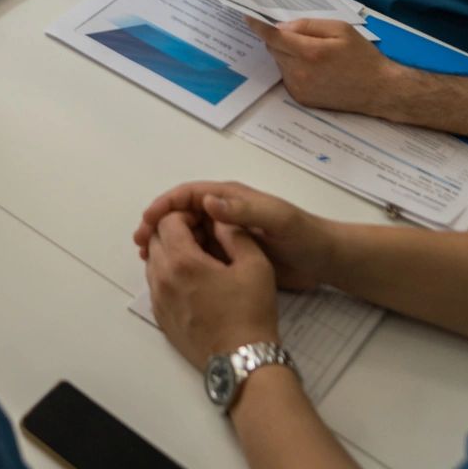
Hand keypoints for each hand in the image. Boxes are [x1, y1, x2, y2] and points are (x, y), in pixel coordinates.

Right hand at [133, 181, 337, 291]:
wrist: (327, 261)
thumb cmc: (304, 236)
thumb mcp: (278, 220)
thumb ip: (244, 209)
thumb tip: (207, 202)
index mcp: (231, 198)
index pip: (188, 195)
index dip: (165, 205)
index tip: (147, 222)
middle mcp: (225, 212)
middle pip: (182, 213)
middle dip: (158, 225)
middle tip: (140, 244)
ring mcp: (227, 234)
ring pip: (188, 235)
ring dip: (167, 243)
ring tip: (149, 259)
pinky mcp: (232, 254)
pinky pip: (200, 253)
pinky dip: (183, 259)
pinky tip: (173, 273)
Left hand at [143, 209, 283, 371]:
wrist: (241, 360)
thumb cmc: (250, 312)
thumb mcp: (255, 265)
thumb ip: (235, 234)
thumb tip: (218, 220)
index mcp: (182, 261)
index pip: (167, 221)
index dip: (185, 215)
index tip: (203, 222)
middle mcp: (162, 278)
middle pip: (155, 239)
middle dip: (174, 231)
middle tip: (200, 238)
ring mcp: (158, 299)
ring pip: (152, 262)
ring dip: (169, 253)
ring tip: (197, 260)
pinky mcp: (159, 316)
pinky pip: (155, 284)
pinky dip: (167, 275)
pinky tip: (192, 283)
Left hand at [248, 17, 391, 115]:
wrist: (379, 90)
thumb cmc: (362, 56)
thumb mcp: (340, 29)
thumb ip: (308, 26)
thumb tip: (282, 27)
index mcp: (310, 52)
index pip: (273, 37)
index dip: (258, 26)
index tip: (247, 17)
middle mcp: (300, 72)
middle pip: (274, 49)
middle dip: (281, 39)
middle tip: (303, 38)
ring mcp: (299, 87)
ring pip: (279, 62)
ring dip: (287, 54)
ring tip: (314, 56)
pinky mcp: (301, 98)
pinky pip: (287, 76)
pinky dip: (293, 69)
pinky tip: (315, 70)